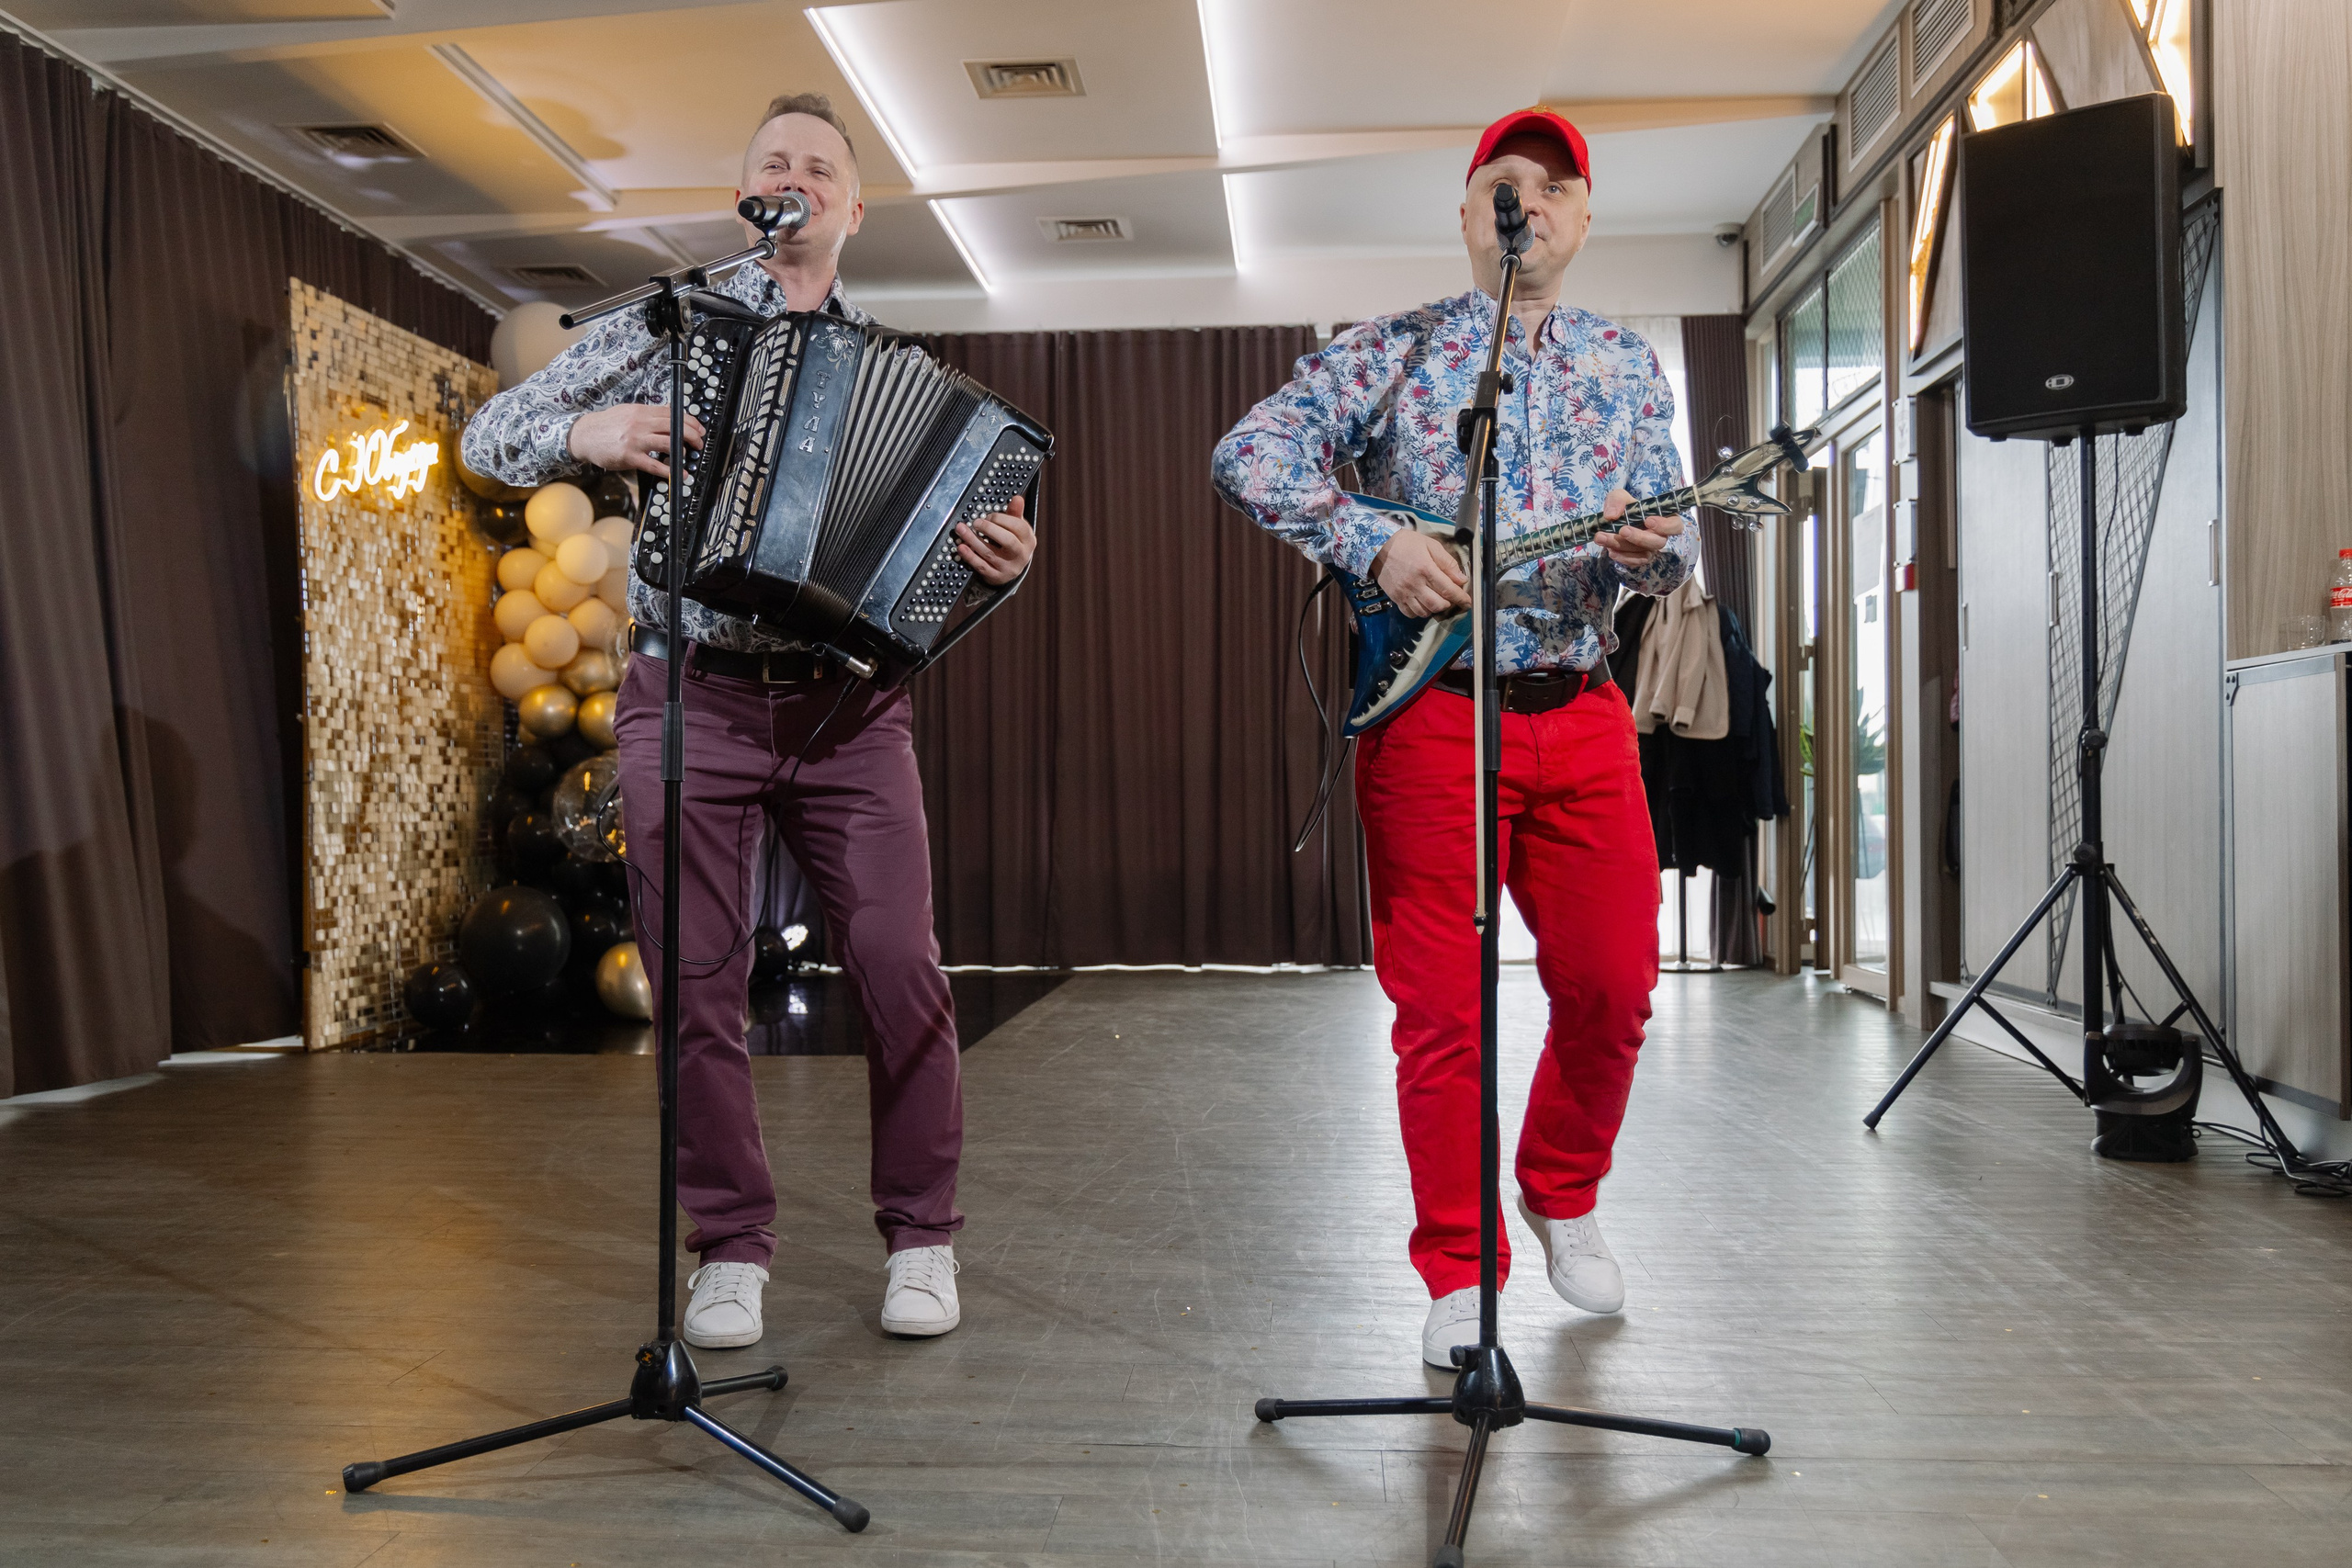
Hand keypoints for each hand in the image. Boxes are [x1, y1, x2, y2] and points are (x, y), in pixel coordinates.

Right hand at [567, 404, 703, 479]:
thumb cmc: (607, 425)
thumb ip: (647, 414)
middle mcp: (639, 424)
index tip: (699, 428)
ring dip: (683, 451)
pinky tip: (679, 474)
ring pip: (668, 443)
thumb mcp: (627, 412)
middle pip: (674, 427)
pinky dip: (670, 471)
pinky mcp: (630, 457)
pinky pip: (654, 465)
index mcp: (641, 412)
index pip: (672, 414)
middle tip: (698, 442)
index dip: (690, 421)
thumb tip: (668, 413)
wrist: (584, 435)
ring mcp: (635, 441)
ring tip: (688, 456)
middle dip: (692, 435)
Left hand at [955, 495, 1032, 585]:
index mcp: (1028, 540)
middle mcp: (1021, 555)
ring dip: (973, 540)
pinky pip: (981, 566)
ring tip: (961, 529)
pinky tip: (961, 547)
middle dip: (990, 529)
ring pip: (990, 553)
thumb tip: (1017, 498)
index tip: (989, 516)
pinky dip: (970, 556)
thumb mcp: (1017, 528)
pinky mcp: (996, 577)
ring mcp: (1009, 568)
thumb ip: (1015, 513)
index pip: (1018, 527)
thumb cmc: (1012, 542)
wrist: (1011, 568)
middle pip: (1008, 541)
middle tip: (976, 522)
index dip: (1002, 519)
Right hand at [1372, 528, 1470, 616]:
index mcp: (1426, 569)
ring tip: (1436, 599)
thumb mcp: (1431, 545)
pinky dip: (1419, 612)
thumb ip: (1447, 563)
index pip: (1448, 589)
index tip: (1467, 602)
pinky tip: (1422, 603)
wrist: (1379, 546)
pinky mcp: (1395, 598)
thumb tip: (1461, 579)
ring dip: (1434, 608)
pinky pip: (1410, 613)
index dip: (1461, 598)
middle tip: (1450, 597)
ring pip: (1424, 612)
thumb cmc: (1407, 543)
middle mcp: (1415, 584)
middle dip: (1448, 603)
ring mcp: (1404, 593)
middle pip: (1437, 604)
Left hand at [1596, 488, 1685, 569]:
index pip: (1675, 525)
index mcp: (1663, 518)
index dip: (1665, 526)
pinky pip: (1635, 562)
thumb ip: (1616, 500)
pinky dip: (1622, 558)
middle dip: (1639, 537)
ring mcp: (1650, 549)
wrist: (1613, 521)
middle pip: (1658, 542)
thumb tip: (1611, 515)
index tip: (1648, 520)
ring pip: (1644, 553)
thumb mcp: (1619, 497)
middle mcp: (1660, 536)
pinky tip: (1610, 551)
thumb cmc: (1624, 506)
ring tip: (1603, 538)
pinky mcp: (1639, 558)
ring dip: (1623, 547)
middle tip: (1622, 530)